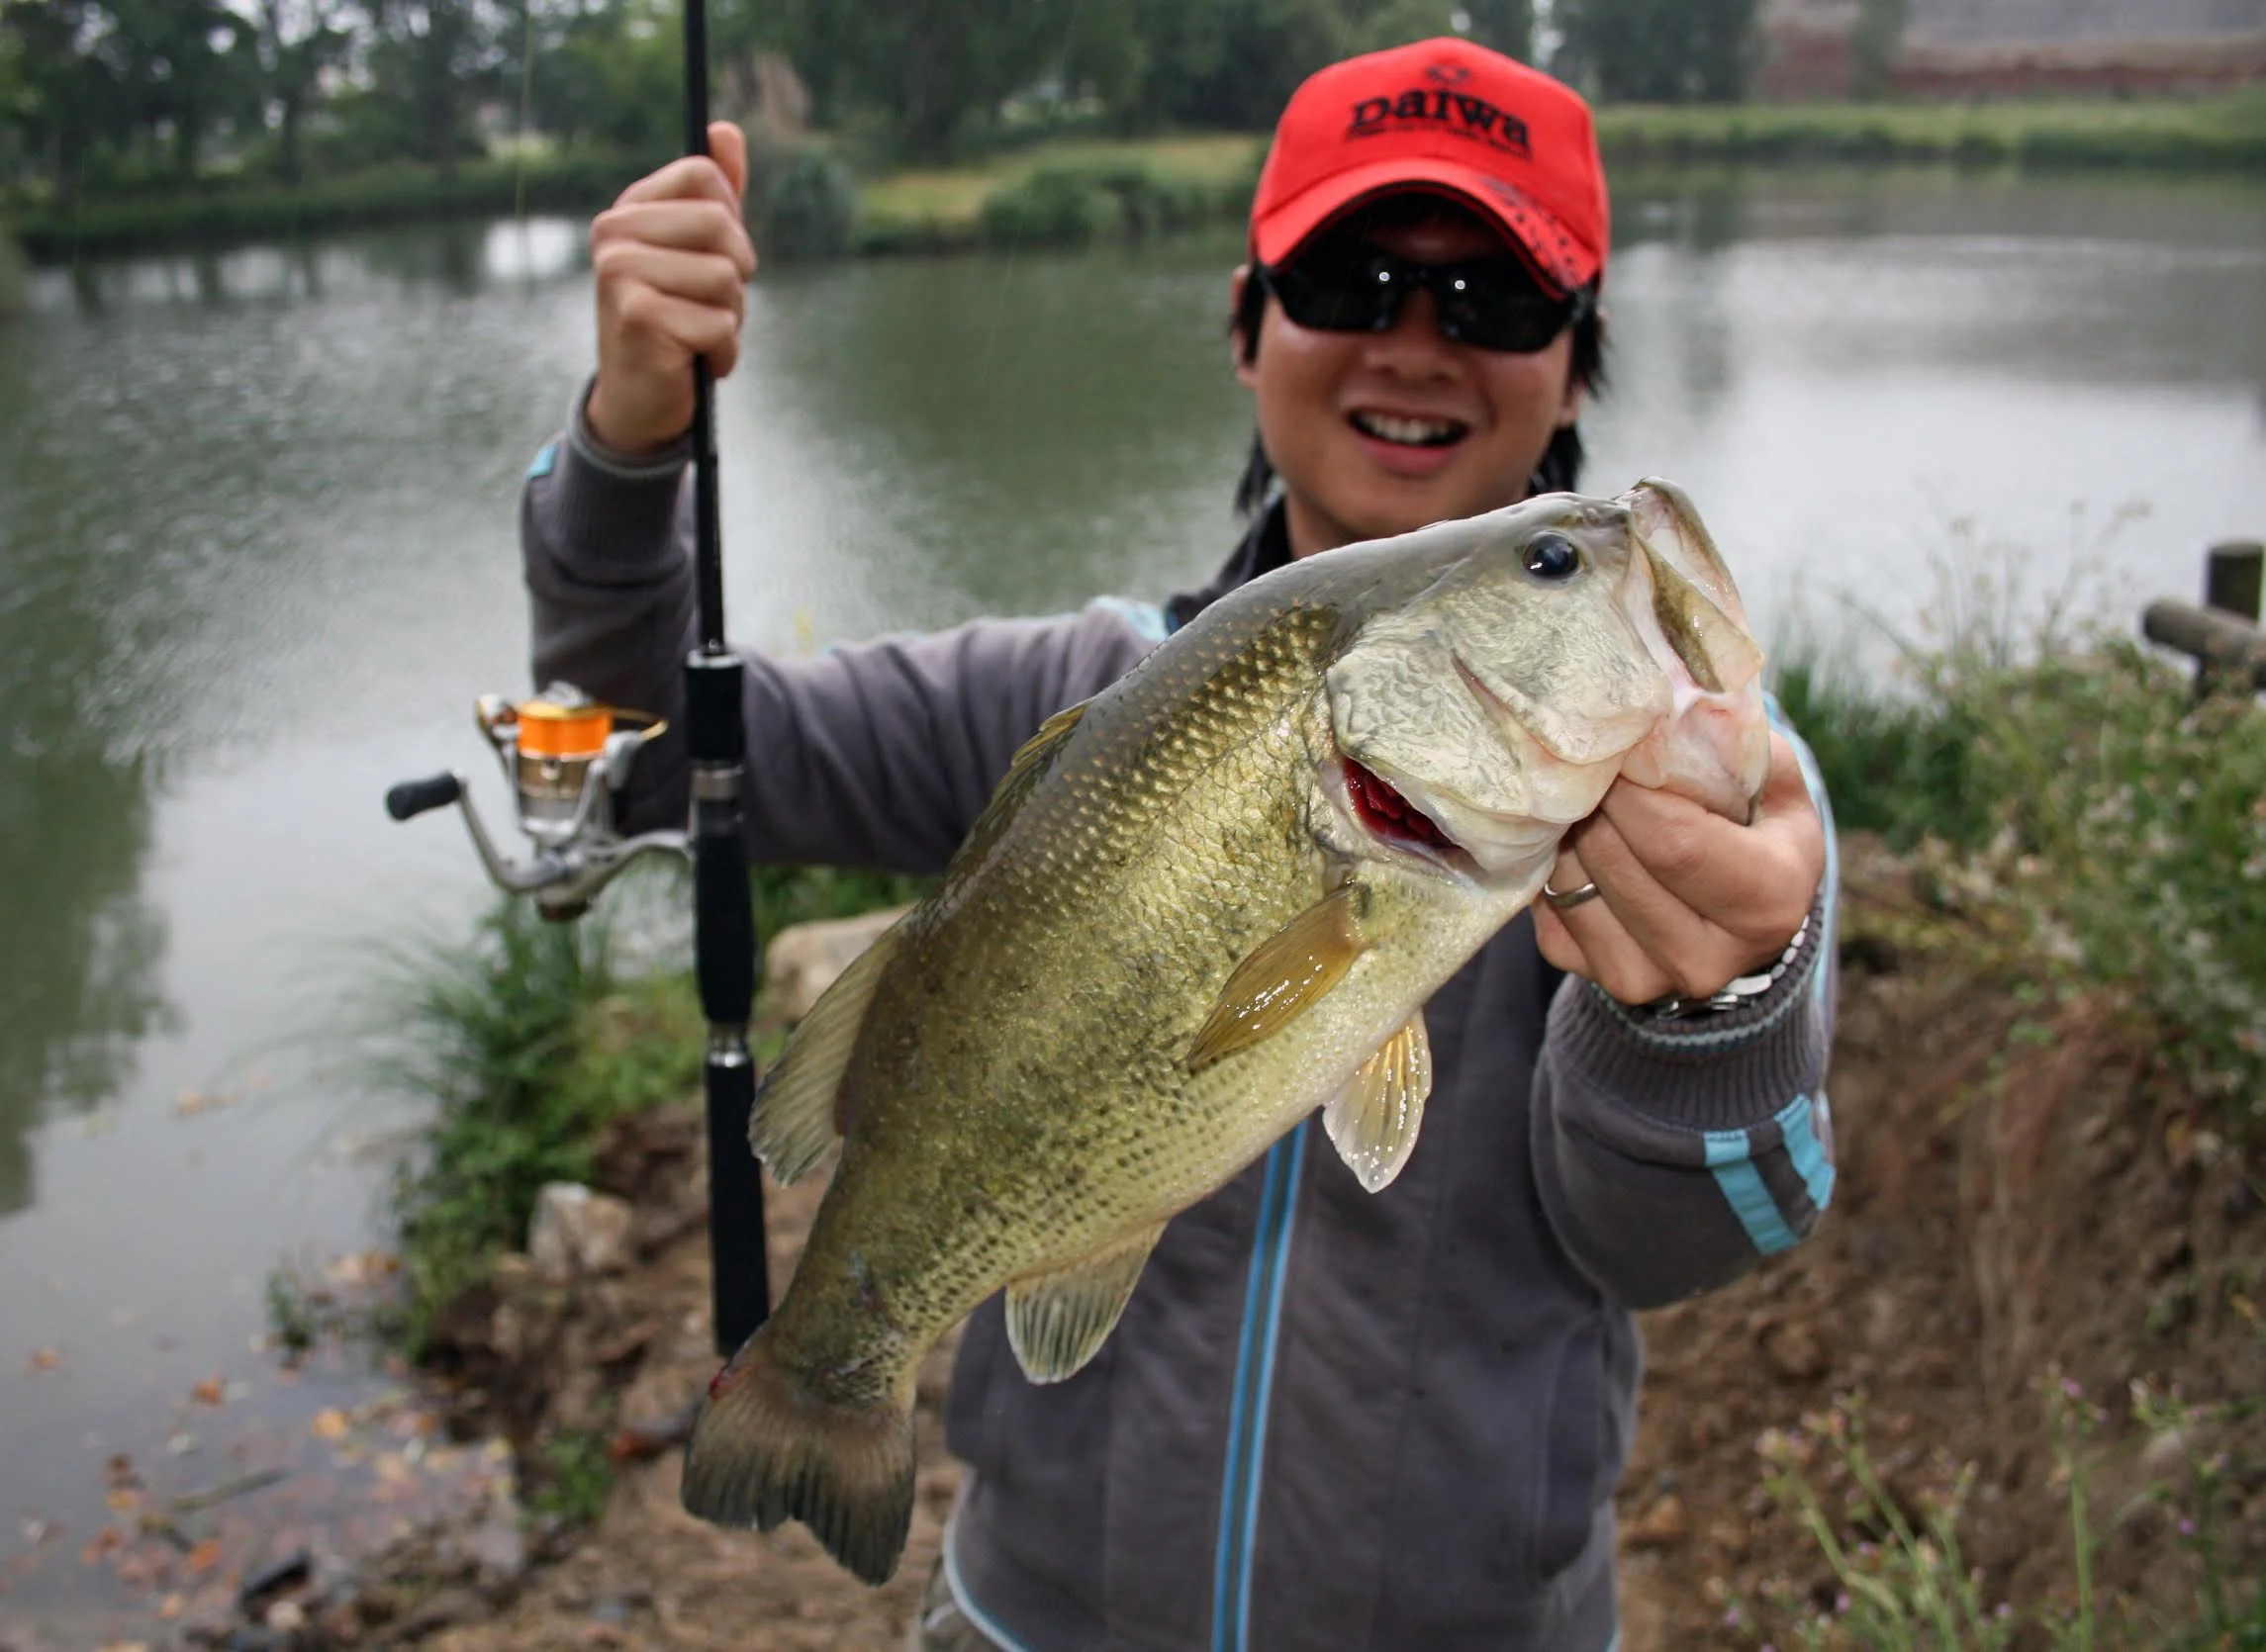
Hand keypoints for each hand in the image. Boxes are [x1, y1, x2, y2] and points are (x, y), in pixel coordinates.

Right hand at [584, 121, 755, 456]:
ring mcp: (620, 275)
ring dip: (731, 318)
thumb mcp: (697, 253)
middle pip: (721, 224)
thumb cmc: (675, 320)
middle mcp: (614, 235)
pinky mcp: (638, 319)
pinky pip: (720, 325)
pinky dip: (723, 353)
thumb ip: (716, 195)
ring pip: (726, 278)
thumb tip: (726, 131)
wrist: (639, 399)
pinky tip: (695, 362)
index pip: (704, 174)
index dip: (732, 218)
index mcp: (629, 211)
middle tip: (712, 305)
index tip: (717, 254)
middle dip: (738, 274)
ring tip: (700, 335)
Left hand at [1533, 733, 1823, 1006]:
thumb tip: (1661, 711)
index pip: (1674, 841)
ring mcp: (1646, 979)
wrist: (1738, 915)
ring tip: (1580, 795)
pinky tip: (1571, 837)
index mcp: (1767, 904)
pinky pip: (1546, 908)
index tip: (1615, 745)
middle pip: (1615, 859)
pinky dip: (1549, 864)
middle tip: (1587, 759)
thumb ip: (1733, 747)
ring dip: (1564, 827)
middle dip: (1592, 798)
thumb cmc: (1757, 830)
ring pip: (1571, 883)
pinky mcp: (1593, 980)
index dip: (1631, 786)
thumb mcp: (1775, 785)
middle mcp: (1706, 959)